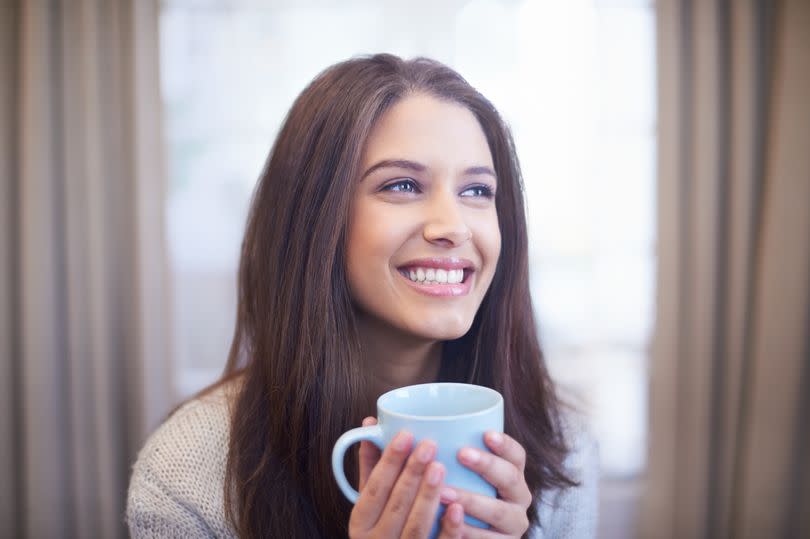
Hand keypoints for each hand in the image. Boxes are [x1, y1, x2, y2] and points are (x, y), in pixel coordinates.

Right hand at [349, 417, 465, 537]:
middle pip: (395, 505)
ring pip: (415, 527)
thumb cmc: (383, 528)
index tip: (406, 435)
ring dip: (427, 496)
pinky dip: (448, 529)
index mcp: (360, 523)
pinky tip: (456, 507)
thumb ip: (371, 467)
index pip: (373, 489)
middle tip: (429, 444)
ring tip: (440, 467)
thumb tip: (371, 425)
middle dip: (412, 474)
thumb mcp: (371, 502)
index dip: (388, 461)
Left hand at [439, 432, 531, 537]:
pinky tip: (448, 523)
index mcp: (513, 475)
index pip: (516, 455)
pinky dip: (468, 532)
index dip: (504, 444)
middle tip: (461, 453)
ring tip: (443, 493)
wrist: (468, 534)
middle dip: (487, 465)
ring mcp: (513, 525)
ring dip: (471, 501)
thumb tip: (417, 424)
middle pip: (510, 478)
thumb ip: (452, 454)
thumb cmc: (459, 495)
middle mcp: (519, 498)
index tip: (486, 433)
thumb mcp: (462, 474)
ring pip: (498, 511)